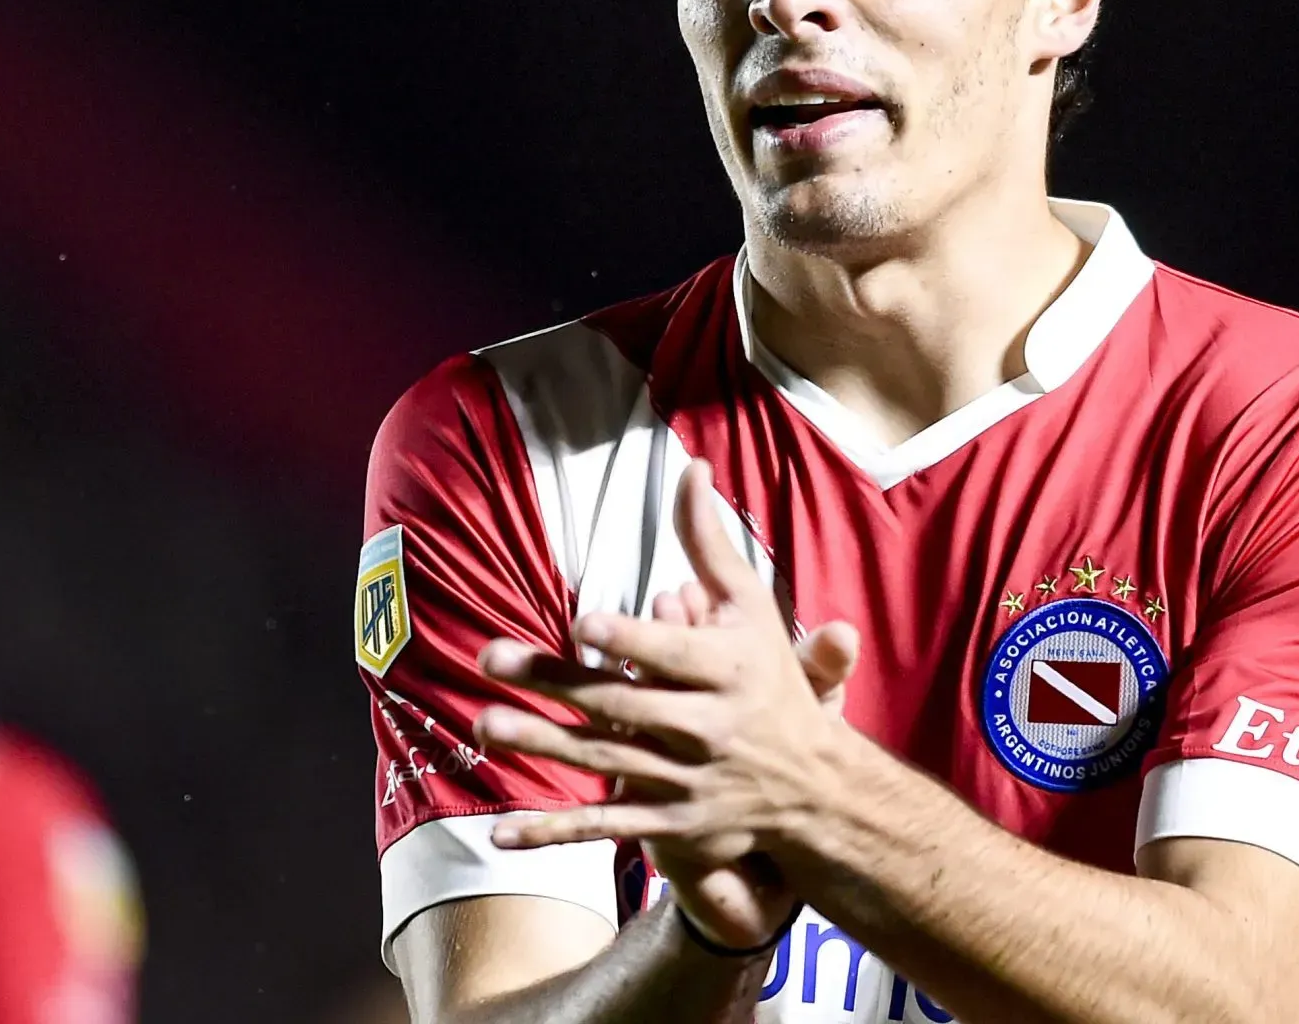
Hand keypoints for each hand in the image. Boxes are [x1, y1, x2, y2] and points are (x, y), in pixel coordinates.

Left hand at [474, 462, 861, 949]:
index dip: (630, 641)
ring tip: (484, 723)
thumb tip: (688, 466)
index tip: (583, 624)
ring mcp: (685, 780)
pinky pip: (605, 826)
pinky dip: (553, 832)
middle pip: (624, 706)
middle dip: (559, 685)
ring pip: (605, 763)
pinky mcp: (668, 822)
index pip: (672, 656)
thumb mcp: (753, 608)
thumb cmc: (770, 678)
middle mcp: (707, 729)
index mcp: (728, 672)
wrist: (815, 786)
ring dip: (542, 747)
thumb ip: (710, 543)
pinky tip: (501, 833)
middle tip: (491, 658)